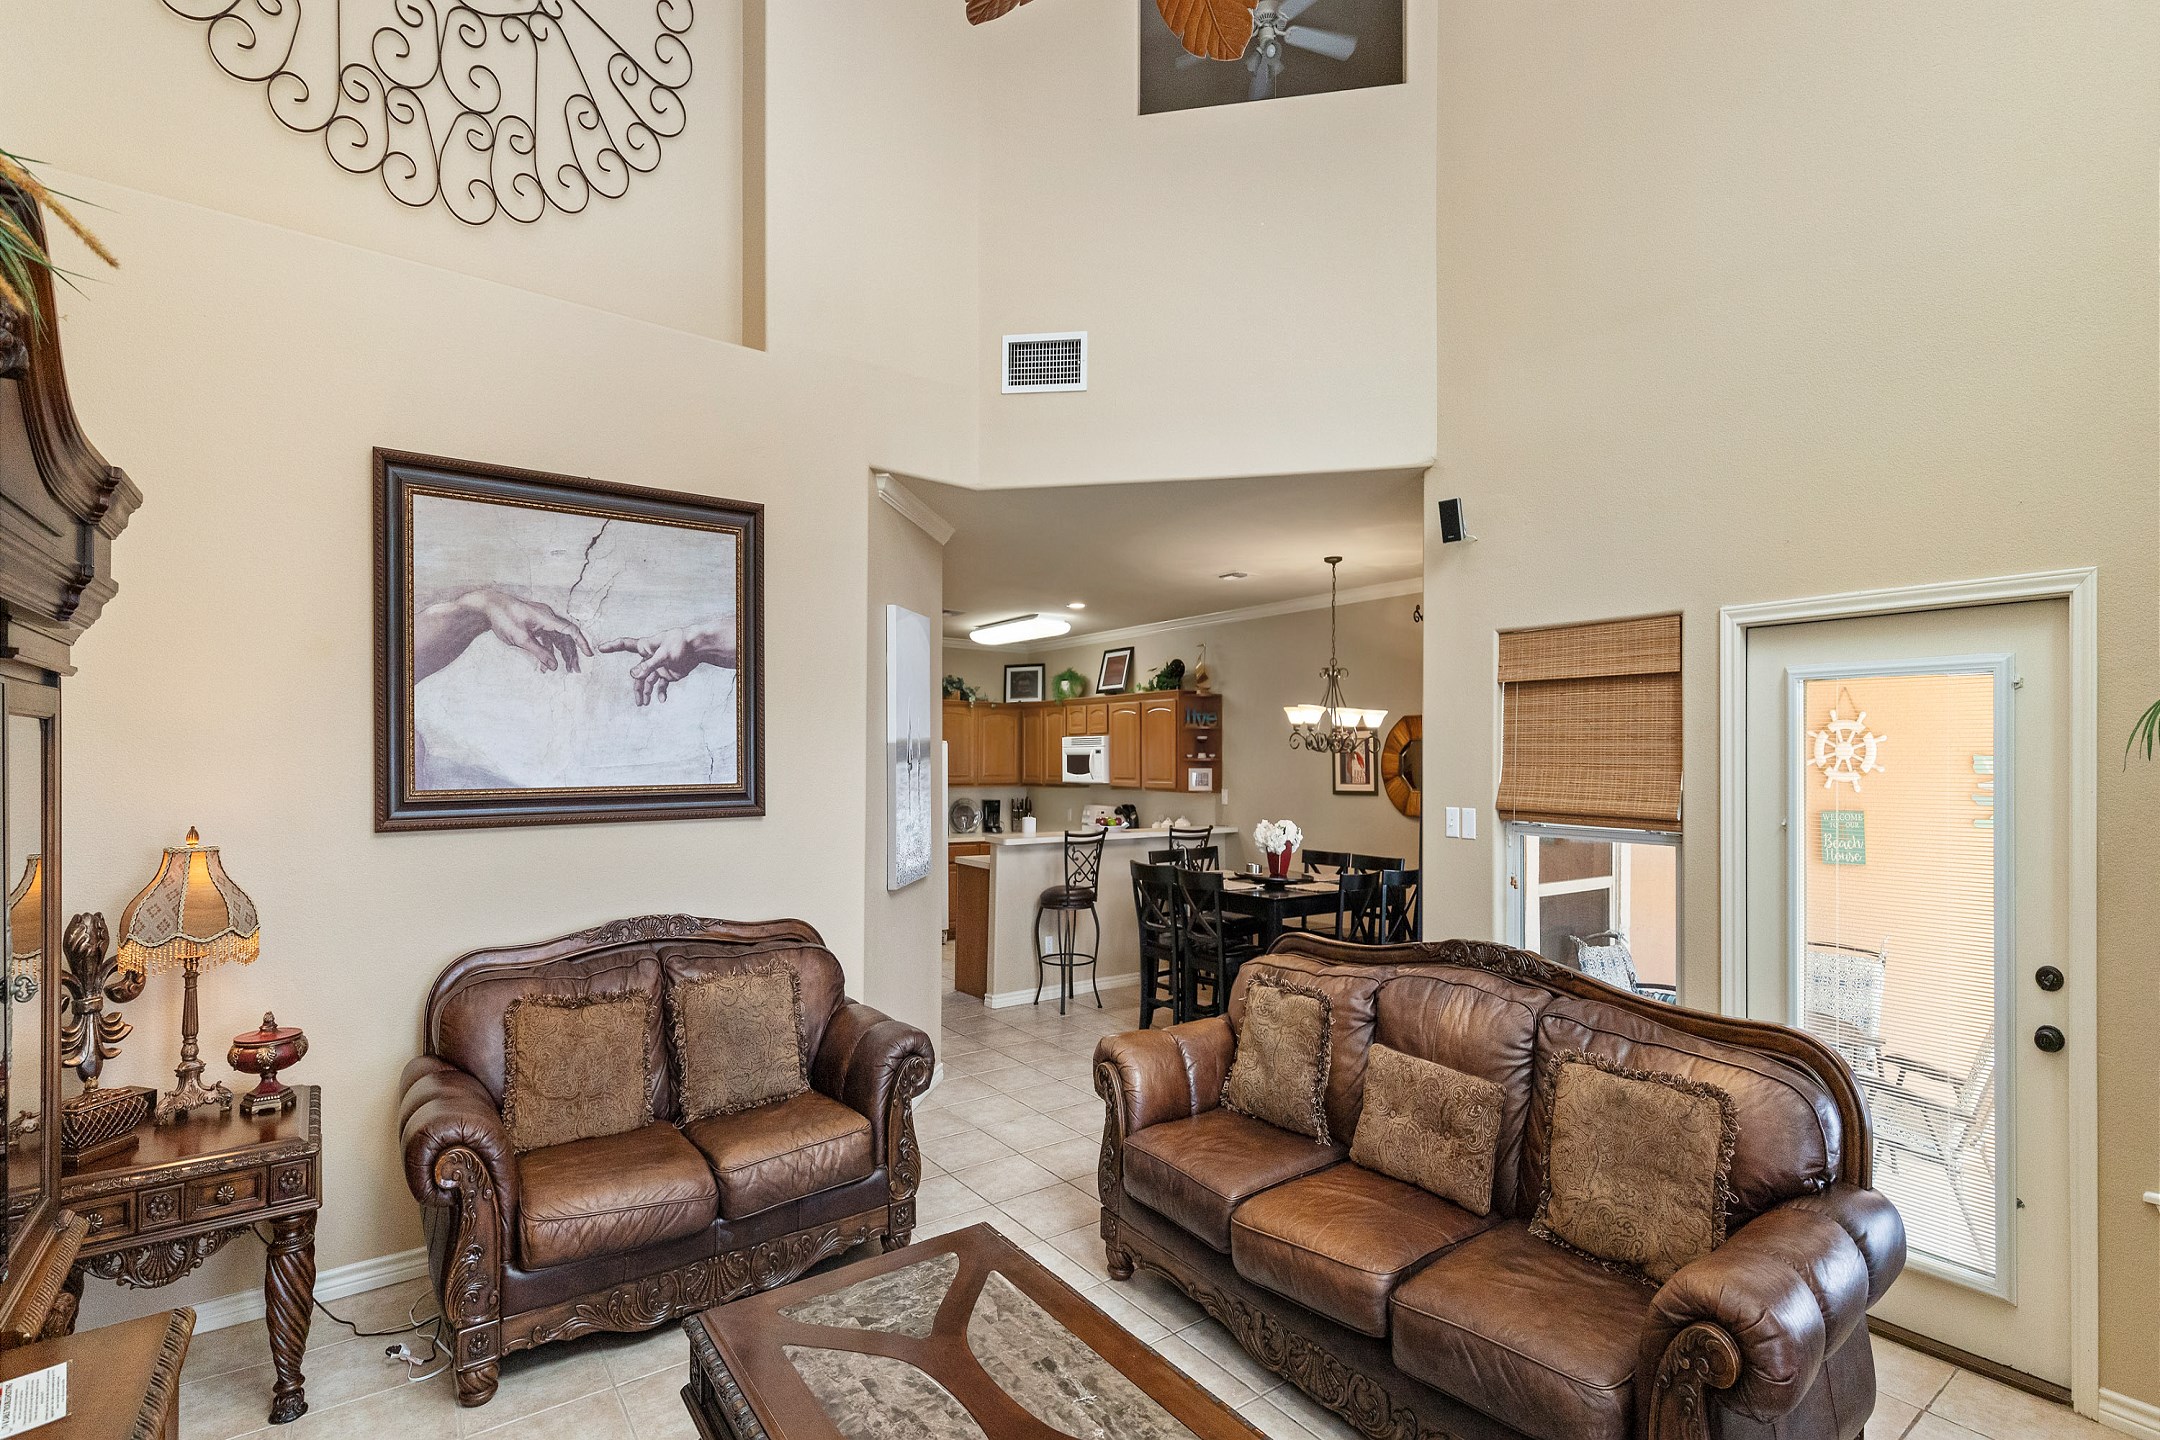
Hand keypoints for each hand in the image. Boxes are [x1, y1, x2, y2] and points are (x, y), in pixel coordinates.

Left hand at [467, 590, 593, 672]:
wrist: (488, 605)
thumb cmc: (503, 618)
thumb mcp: (521, 639)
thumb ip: (539, 653)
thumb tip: (555, 666)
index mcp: (547, 618)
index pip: (571, 630)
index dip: (582, 643)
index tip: (590, 655)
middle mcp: (548, 617)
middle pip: (566, 636)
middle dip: (571, 654)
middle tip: (574, 670)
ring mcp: (541, 620)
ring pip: (557, 638)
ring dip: (560, 654)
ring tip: (563, 669)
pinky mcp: (535, 623)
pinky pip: (546, 638)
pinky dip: (547, 650)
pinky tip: (545, 665)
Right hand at [598, 620, 735, 705]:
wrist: (698, 648)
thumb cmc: (680, 644)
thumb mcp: (664, 655)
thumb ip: (649, 665)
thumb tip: (633, 675)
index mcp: (646, 647)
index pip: (625, 645)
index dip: (613, 646)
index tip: (600, 647)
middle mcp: (649, 658)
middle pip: (637, 674)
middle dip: (637, 688)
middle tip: (639, 702)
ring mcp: (658, 666)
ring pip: (648, 682)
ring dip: (646, 693)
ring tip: (644, 704)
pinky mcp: (667, 673)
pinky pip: (661, 685)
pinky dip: (660, 693)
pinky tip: (662, 700)